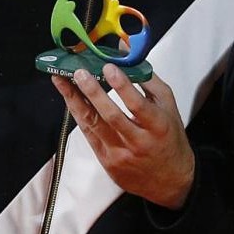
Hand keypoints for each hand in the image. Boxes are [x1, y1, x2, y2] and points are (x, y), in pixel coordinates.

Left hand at [51, 64, 194, 209]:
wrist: (170, 180)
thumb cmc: (169, 138)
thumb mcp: (169, 107)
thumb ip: (148, 79)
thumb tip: (126, 53)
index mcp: (158, 127)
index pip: (138, 105)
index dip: (122, 86)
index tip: (108, 67)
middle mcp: (139, 142)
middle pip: (111, 116)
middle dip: (92, 92)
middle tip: (79, 73)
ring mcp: (120, 155)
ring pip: (94, 125)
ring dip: (75, 101)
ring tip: (62, 81)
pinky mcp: (107, 163)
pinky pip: (89, 135)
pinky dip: (79, 116)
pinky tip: (70, 100)